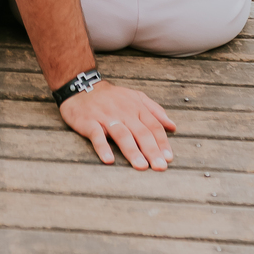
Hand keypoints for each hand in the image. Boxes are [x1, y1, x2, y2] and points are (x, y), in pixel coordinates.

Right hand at [59, 80, 176, 168]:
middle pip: (141, 132)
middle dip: (152, 150)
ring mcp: (106, 117)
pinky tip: (109, 159)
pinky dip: (103, 147)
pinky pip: (97, 135)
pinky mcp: (89, 122)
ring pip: (122, 135)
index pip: (153, 126)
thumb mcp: (135, 97)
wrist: (81, 87)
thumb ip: (155, 110)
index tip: (169, 158)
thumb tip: (173, 126)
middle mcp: (124, 112)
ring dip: (132, 151)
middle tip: (160, 167)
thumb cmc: (111, 97)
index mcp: (136, 107)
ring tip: (141, 166)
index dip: (162, 142)